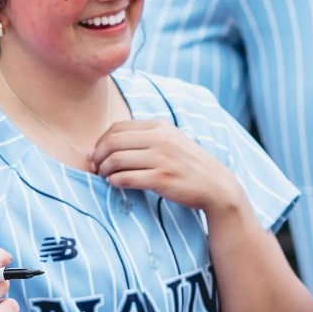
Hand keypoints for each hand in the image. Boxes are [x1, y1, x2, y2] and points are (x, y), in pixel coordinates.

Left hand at [90, 121, 247, 214]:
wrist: (216, 185)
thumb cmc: (188, 165)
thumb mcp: (170, 141)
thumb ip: (144, 138)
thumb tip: (108, 145)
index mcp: (159, 127)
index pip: (117, 128)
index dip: (101, 141)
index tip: (98, 154)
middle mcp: (160, 139)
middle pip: (113, 142)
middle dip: (99, 156)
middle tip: (97, 168)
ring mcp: (162, 159)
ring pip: (116, 160)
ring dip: (104, 170)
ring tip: (105, 177)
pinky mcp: (162, 178)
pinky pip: (126, 178)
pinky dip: (115, 181)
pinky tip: (116, 184)